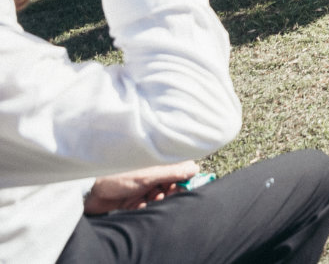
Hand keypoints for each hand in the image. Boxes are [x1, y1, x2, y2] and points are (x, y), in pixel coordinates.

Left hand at [84, 163, 199, 214]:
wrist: (89, 192)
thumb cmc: (118, 177)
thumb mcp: (148, 175)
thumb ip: (172, 173)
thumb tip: (195, 168)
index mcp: (158, 164)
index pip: (182, 169)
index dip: (186, 179)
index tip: (184, 188)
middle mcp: (153, 174)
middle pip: (173, 185)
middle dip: (170, 193)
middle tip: (163, 196)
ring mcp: (144, 187)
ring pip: (161, 197)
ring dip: (157, 201)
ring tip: (148, 200)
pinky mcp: (135, 199)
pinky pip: (148, 206)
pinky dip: (145, 207)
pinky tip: (137, 205)